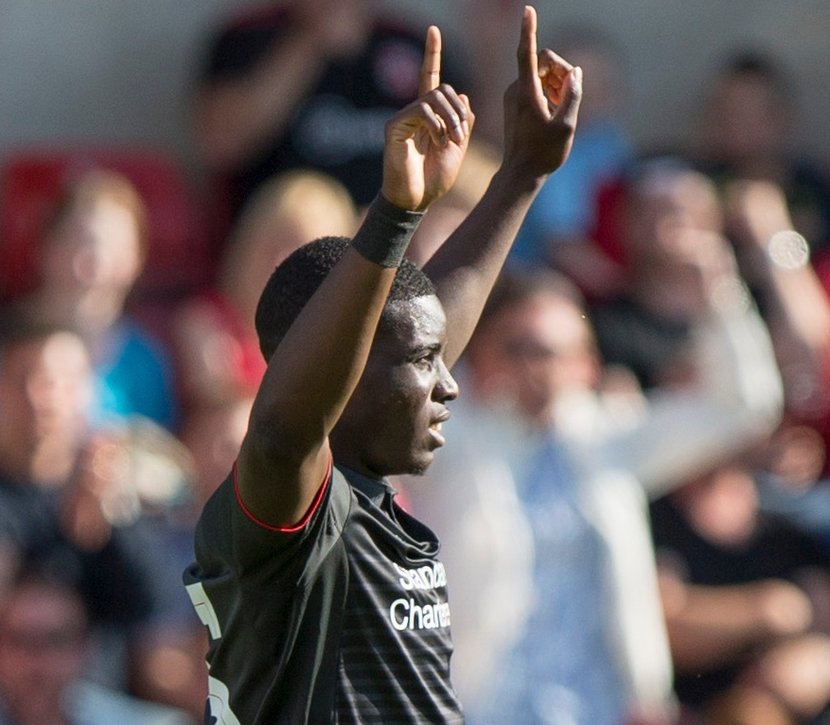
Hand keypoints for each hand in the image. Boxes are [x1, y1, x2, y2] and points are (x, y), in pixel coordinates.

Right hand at [381, 26, 473, 210]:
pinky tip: (438, 142)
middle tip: (462, 135)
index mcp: (429, 116)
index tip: (433, 31)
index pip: (431, 78)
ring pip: (434, 97)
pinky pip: (421, 110)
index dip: (432, 54)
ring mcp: (402, 118)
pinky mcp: (394, 126)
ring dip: (450, 118)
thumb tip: (463, 94)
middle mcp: (414, 112)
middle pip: (442, 89)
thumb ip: (463, 123)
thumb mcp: (457, 149)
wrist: (416, 201)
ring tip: (451, 140)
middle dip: (459, 110)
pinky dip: (436, 125)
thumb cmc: (434, 179)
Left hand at [502, 6, 582, 179]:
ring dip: (557, 85)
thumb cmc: (543, 153)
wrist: (520, 174)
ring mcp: (514, 96)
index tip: (528, 10)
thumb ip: (573, 94)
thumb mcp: (566, 125)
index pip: (526, 54)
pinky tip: (553, 114)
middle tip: (569, 97)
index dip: (529, 31)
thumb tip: (575, 72)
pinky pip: (536, 86)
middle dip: (561, 72)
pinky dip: (549, 93)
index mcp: (526, 93)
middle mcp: (516, 90)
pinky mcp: (516, 103)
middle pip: (543, 62)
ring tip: (560, 111)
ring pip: (541, 74)